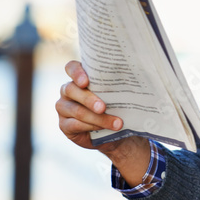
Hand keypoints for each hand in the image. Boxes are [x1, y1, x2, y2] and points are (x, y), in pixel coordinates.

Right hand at [56, 61, 150, 182]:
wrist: (114, 131)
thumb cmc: (115, 107)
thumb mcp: (116, 94)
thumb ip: (115, 86)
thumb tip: (135, 79)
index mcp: (78, 78)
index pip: (71, 68)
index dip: (76, 72)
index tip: (86, 81)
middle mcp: (68, 90)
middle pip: (72, 90)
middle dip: (89, 99)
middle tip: (103, 107)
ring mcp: (63, 107)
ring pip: (77, 110)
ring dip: (97, 118)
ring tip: (116, 123)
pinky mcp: (64, 124)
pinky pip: (75, 124)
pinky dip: (91, 126)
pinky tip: (103, 129)